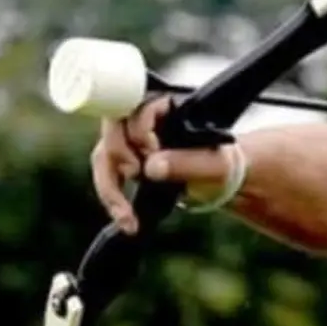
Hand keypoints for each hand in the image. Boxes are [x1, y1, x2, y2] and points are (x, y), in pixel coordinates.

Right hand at [90, 96, 232, 232]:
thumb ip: (188, 163)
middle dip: (120, 154)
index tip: (152, 149)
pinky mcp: (125, 160)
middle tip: (139, 173)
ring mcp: (131, 139)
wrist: (219, 181)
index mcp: (169, 107)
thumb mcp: (215, 165)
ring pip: (105, 155)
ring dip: (111, 187)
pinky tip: (126, 220)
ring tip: (128, 214)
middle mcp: (145, 118)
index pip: (137, 105)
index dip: (139, 128)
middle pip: (113, 129)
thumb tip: (152, 166)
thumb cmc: (221, 166)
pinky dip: (113, 198)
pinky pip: (107, 175)